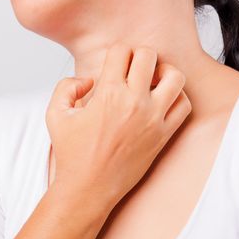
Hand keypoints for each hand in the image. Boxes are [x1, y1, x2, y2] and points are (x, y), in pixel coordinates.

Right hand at [45, 43, 191, 211]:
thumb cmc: (71, 154)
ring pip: (175, 77)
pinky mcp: (164, 135)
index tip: (112, 65)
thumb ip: (66, 87)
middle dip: (139, 57)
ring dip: (163, 73)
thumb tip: (87, 79)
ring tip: (151, 81)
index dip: (116, 53)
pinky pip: (184, 105)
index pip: (122, 51)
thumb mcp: (54, 115)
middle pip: (149, 56)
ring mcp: (153, 119)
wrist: (88, 187)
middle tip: (132, 69)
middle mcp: (134, 102)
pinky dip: (176, 97)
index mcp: (108, 94)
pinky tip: (160, 102)